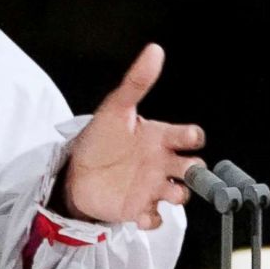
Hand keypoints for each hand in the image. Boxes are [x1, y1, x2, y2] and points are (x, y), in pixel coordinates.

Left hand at [63, 44, 204, 228]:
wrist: (74, 171)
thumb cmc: (99, 138)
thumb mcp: (116, 107)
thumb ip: (137, 81)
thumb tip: (154, 50)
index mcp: (160, 137)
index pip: (191, 136)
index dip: (192, 137)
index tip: (184, 137)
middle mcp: (161, 163)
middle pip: (195, 169)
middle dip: (195, 172)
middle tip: (184, 170)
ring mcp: (152, 187)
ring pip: (180, 195)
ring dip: (176, 194)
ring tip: (162, 190)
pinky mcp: (138, 209)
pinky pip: (156, 219)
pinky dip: (153, 218)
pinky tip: (141, 212)